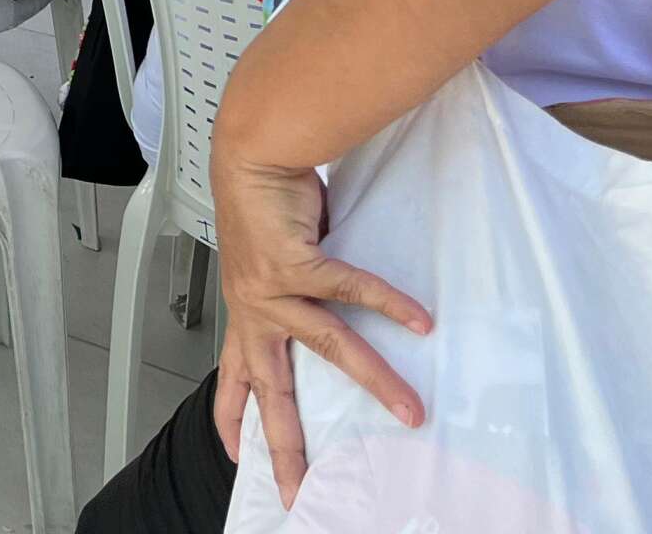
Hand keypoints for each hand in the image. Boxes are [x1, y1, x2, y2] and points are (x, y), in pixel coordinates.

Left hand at [211, 151, 431, 506]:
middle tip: (297, 492)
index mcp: (246, 315)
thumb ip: (294, 292)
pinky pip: (349, 290)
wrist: (249, 159)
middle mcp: (255, 311)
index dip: (231, 418)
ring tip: (412, 411)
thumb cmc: (264, 207)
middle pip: (272, 392)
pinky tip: (420, 320)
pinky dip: (388, 303)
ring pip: (328, 347)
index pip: (233, 379)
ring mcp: (273, 290)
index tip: (235, 456)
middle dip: (286, 446)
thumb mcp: (269, 263)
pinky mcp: (295, 263)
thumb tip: (327, 306)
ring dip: (375, 380)